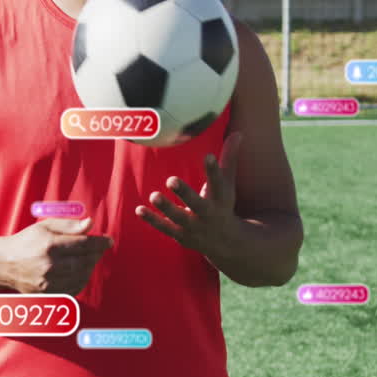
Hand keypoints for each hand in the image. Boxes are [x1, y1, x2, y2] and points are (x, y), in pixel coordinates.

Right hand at [1, 217, 111, 294]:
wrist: (4, 263)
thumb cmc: (26, 241)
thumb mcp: (45, 226)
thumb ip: (69, 225)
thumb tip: (90, 224)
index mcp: (49, 245)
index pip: (84, 244)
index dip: (100, 242)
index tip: (108, 241)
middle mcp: (49, 265)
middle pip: (85, 261)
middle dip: (97, 254)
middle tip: (100, 248)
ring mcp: (49, 282)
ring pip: (82, 276)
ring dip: (90, 267)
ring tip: (89, 258)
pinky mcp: (48, 294)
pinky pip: (74, 289)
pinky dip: (82, 280)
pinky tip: (81, 271)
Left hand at [135, 132, 241, 258]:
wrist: (225, 243)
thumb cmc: (223, 204)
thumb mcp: (228, 184)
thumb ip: (229, 158)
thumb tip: (238, 133)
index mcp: (221, 198)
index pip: (218, 182)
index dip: (214, 170)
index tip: (208, 155)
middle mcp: (208, 213)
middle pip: (197, 203)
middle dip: (185, 193)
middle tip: (171, 180)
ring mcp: (194, 226)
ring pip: (179, 217)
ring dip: (166, 208)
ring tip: (154, 195)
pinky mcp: (181, 235)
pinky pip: (165, 227)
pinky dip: (152, 220)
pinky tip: (139, 209)